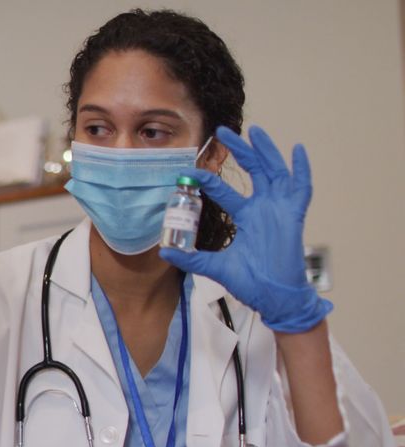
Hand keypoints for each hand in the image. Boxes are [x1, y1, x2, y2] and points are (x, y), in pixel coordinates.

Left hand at [159, 125, 331, 332]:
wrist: (273, 297)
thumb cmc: (251, 282)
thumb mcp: (214, 267)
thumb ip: (191, 259)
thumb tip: (164, 252)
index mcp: (245, 216)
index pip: (224, 191)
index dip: (209, 180)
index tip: (191, 171)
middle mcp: (262, 208)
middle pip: (251, 171)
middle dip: (239, 150)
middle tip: (222, 132)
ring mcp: (279, 209)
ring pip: (274, 171)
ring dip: (266, 150)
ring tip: (255, 131)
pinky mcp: (294, 215)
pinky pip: (302, 188)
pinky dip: (302, 169)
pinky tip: (298, 150)